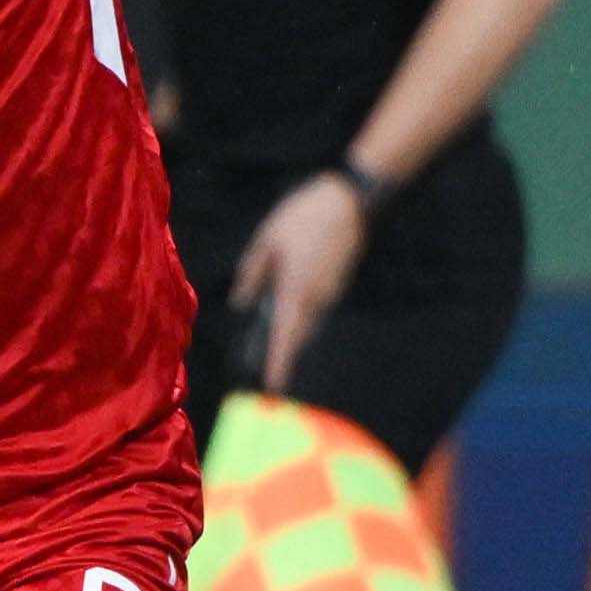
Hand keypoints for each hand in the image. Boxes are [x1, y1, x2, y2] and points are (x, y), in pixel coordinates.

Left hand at [232, 171, 366, 393]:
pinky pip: (316, 310)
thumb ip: (253, 273)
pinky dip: (301, 319)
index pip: (284, 336)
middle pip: (297, 337)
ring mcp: (330, 291)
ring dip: (292, 338)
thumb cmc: (303, 217)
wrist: (350, 202)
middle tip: (265, 372)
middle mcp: (316, 298)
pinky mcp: (337, 283)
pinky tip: (286, 317)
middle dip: (283, 355)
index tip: (273, 388)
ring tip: (270, 350)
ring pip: (308, 324)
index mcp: (295, 289)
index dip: (278, 363)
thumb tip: (240, 303)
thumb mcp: (268, 241)